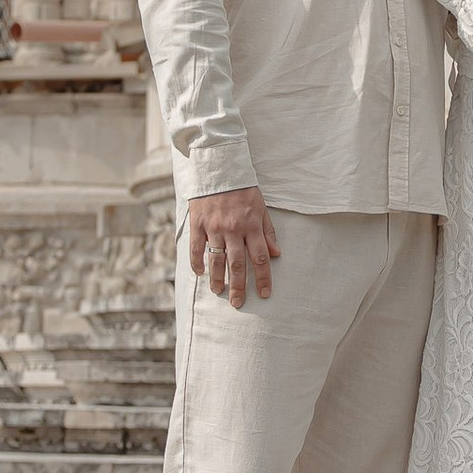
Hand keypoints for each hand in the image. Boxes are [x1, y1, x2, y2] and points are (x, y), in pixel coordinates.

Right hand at [187, 186, 278, 306]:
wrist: (219, 168)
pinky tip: (200, 274)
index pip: (260, 256)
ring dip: (217, 278)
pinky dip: (197, 263)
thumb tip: (276, 253)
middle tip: (238, 304)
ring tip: (219, 292)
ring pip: (216, 259)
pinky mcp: (198, 223)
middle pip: (237, 264)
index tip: (264, 294)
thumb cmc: (243, 189)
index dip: (263, 277)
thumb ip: (268, 230)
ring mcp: (214, 227)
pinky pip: (196, 248)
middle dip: (239, 286)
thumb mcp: (261, 206)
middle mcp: (234, 228)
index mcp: (252, 224)